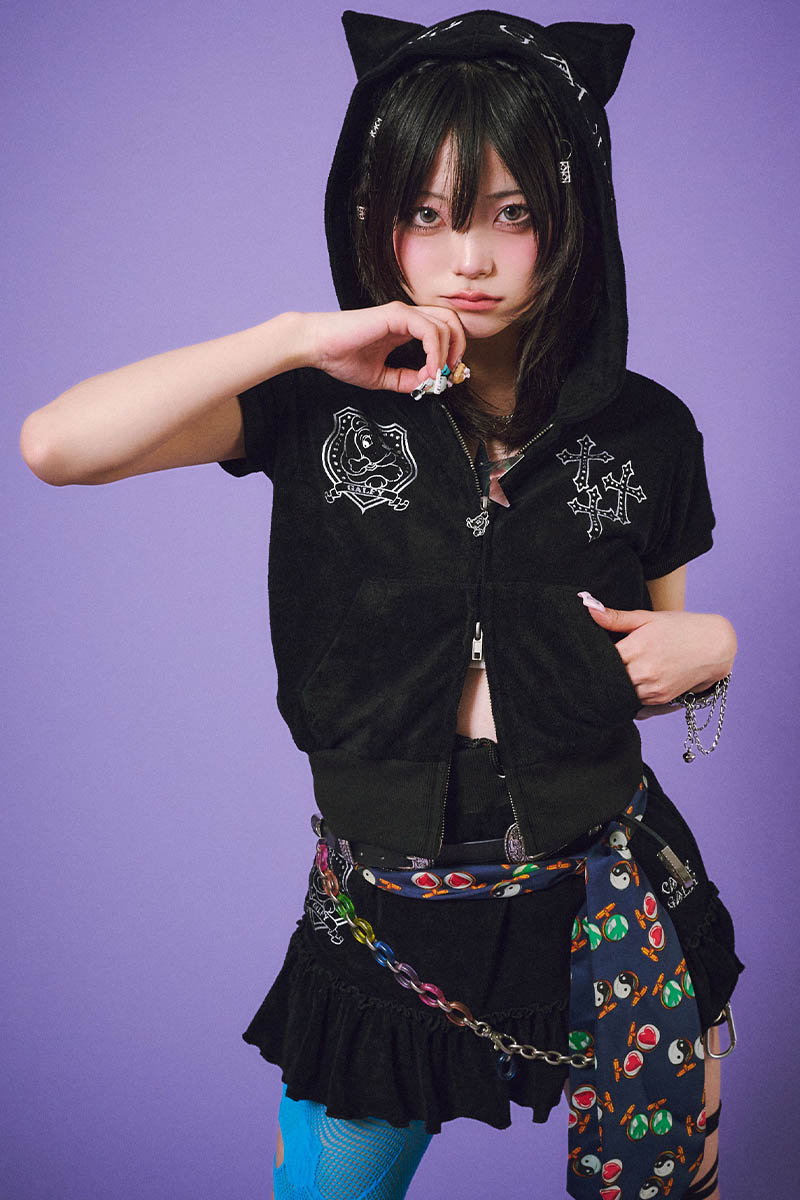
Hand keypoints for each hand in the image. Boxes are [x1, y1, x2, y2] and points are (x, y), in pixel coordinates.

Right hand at [300, 302, 466, 393]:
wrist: (317, 347)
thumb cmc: (341, 357)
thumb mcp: (381, 377)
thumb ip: (405, 380)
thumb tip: (428, 385)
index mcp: (405, 328)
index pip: (443, 331)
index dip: (451, 355)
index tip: (443, 380)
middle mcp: (408, 316)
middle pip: (452, 321)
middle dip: (459, 349)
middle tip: (450, 374)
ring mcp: (403, 312)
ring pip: (446, 325)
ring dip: (447, 355)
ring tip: (436, 377)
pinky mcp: (396, 314)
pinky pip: (430, 331)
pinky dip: (435, 353)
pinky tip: (429, 371)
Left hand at [584, 603, 736, 704]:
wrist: (714, 646)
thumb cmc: (679, 628)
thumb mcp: (647, 618)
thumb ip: (616, 617)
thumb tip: (587, 607)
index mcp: (636, 648)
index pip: (600, 660)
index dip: (590, 658)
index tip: (585, 655)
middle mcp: (643, 672)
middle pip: (608, 680)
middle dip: (600, 674)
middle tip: (592, 669)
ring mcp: (652, 688)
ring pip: (620, 694)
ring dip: (614, 687)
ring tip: (612, 676)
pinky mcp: (660, 699)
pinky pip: (634, 703)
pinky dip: (629, 695)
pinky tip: (628, 684)